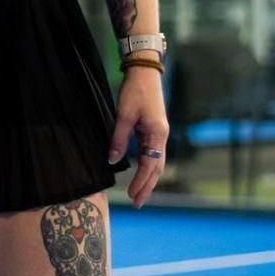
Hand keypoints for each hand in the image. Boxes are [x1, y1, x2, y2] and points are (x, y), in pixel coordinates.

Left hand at [108, 67, 168, 208]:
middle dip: (148, 187)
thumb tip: (112, 160)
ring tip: (139, 193)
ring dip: (148, 179)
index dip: (140, 182)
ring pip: (155, 162)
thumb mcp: (124, 115)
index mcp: (157, 134)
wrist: (145, 73)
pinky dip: (147, 166)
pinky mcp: (154, 129)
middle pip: (156, 168)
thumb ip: (119, 139)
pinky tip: (140, 173)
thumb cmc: (135, 91)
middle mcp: (161, 137)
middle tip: (138, 203)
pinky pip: (151, 153)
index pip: (149, 165)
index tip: (132, 196)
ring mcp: (159, 133)